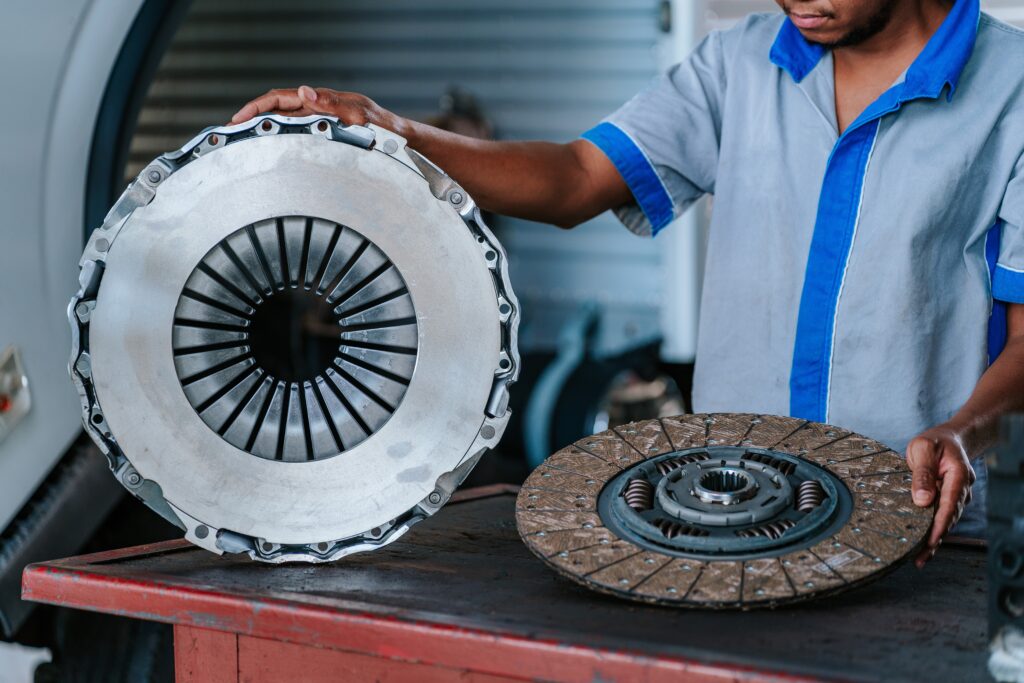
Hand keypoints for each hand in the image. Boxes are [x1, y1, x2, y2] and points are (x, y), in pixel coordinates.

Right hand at [230, 86, 403, 132]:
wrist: (397, 138)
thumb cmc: (381, 127)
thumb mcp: (356, 114)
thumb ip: (330, 103)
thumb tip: (304, 91)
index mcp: (320, 100)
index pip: (279, 98)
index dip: (255, 106)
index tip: (238, 118)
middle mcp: (316, 107)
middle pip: (275, 108)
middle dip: (251, 117)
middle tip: (231, 133)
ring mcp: (318, 120)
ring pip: (283, 121)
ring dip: (262, 128)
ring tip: (243, 142)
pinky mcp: (323, 131)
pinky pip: (295, 132)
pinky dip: (279, 137)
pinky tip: (271, 148)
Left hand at [905, 424, 975, 567]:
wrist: (950, 439)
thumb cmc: (934, 442)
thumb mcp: (923, 450)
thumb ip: (922, 473)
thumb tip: (922, 501)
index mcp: (958, 476)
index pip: (949, 505)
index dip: (939, 525)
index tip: (929, 542)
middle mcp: (962, 490)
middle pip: (949, 519)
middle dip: (935, 540)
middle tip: (919, 559)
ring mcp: (957, 497)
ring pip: (946, 521)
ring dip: (934, 539)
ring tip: (919, 558)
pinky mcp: (949, 500)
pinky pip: (941, 517)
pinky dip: (932, 531)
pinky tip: (922, 545)